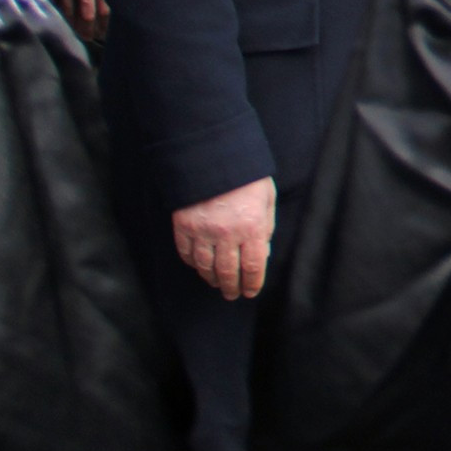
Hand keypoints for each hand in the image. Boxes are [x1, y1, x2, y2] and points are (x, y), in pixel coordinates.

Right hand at [37, 0, 106, 38]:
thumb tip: (110, 15)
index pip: (104, 10)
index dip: (104, 25)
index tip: (104, 34)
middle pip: (85, 15)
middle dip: (87, 30)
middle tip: (88, 38)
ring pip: (66, 12)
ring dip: (71, 26)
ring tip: (75, 33)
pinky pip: (52, 3)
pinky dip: (57, 14)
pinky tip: (62, 21)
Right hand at [171, 177, 275, 300]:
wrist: (213, 155)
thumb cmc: (246, 176)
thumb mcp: (267, 199)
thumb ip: (266, 228)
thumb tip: (263, 253)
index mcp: (252, 227)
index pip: (253, 266)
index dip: (252, 283)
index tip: (250, 292)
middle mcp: (227, 233)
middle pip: (228, 271)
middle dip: (231, 287)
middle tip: (232, 295)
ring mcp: (202, 230)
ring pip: (205, 266)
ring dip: (211, 279)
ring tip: (216, 284)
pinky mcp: (183, 224)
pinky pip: (187, 252)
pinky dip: (193, 263)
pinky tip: (199, 267)